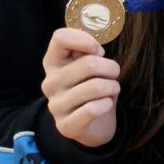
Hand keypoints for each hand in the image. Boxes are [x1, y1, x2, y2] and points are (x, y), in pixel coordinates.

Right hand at [41, 26, 118, 148]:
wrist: (93, 126)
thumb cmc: (93, 89)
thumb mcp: (89, 67)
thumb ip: (88, 53)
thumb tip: (95, 50)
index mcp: (52, 63)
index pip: (60, 38)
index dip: (85, 40)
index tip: (99, 52)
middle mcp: (50, 83)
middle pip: (89, 64)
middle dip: (111, 68)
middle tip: (113, 75)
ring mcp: (56, 105)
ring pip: (96, 86)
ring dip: (113, 87)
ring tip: (111, 90)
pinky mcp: (65, 125)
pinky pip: (94, 108)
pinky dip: (107, 104)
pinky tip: (105, 105)